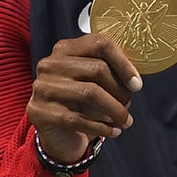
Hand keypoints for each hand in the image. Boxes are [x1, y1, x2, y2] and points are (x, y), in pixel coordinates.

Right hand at [27, 32, 141, 163]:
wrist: (57, 133)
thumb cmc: (81, 104)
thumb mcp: (93, 82)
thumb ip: (109, 72)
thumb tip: (134, 80)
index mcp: (65, 49)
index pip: (99, 44)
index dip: (123, 63)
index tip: (137, 84)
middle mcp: (50, 64)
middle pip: (97, 69)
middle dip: (120, 90)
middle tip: (129, 105)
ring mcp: (42, 87)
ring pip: (89, 93)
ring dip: (114, 110)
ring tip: (126, 121)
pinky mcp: (40, 112)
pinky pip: (78, 119)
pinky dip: (101, 127)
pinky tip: (113, 132)